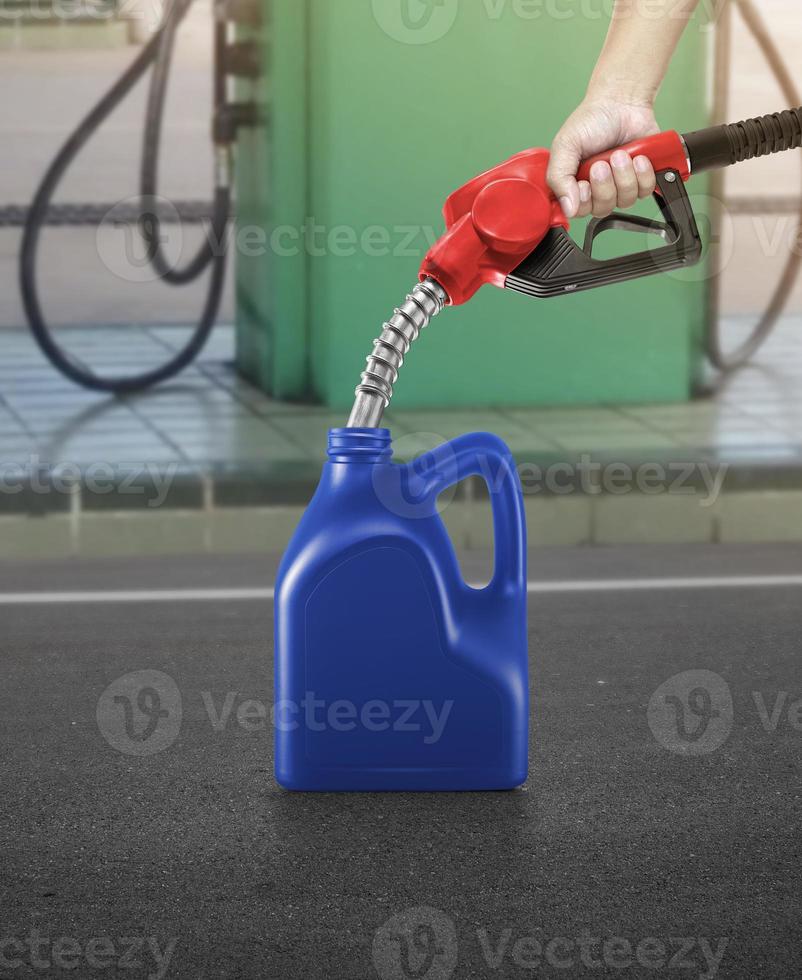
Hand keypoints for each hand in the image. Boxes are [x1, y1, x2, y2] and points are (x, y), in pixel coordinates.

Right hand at [547, 97, 659, 219]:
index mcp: (575, 184)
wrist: (623, 103)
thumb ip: (559, 178)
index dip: (584, 202)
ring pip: (625, 201)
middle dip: (605, 185)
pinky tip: (638, 158)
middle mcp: (597, 189)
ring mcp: (620, 186)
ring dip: (624, 176)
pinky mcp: (641, 180)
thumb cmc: (593, 120)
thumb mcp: (565, 146)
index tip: (584, 183)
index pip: (578, 211)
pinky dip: (642, 174)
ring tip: (621, 155)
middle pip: (602, 208)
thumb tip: (568, 208)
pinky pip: (644, 191)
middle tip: (603, 163)